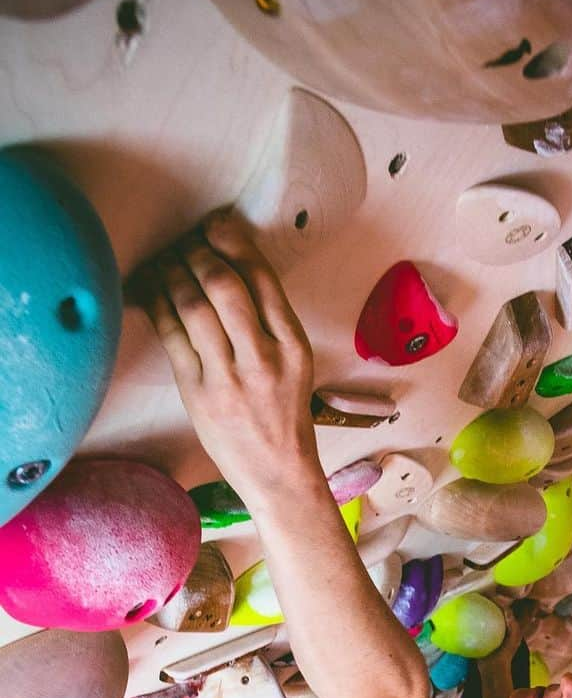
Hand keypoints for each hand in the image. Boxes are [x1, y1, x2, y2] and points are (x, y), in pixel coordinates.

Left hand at [128, 211, 320, 503]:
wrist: (279, 472)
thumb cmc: (283, 414)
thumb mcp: (293, 363)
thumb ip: (268, 321)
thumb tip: (229, 268)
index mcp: (294, 344)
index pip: (262, 278)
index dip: (234, 241)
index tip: (215, 225)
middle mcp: (265, 357)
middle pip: (225, 284)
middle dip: (197, 253)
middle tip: (185, 245)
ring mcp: (230, 377)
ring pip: (193, 306)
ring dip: (173, 274)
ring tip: (166, 264)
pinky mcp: (199, 393)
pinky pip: (172, 336)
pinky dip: (157, 305)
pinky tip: (152, 292)